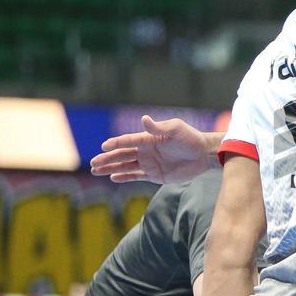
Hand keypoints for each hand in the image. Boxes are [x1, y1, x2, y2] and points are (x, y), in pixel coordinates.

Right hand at [89, 115, 216, 183]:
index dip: (115, 143)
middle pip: (122, 154)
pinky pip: (136, 176)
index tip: (102, 146)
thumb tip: (144, 119)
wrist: (203, 154)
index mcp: (148, 139)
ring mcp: (149, 163)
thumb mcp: (176, 129)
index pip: (127, 141)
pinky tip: (113, 177)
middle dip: (106, 158)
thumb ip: (159, 127)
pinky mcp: (155, 175)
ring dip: (111, 167)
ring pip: (125, 165)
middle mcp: (146, 151)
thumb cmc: (190, 138)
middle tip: (92, 163)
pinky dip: (124, 176)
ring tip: (96, 170)